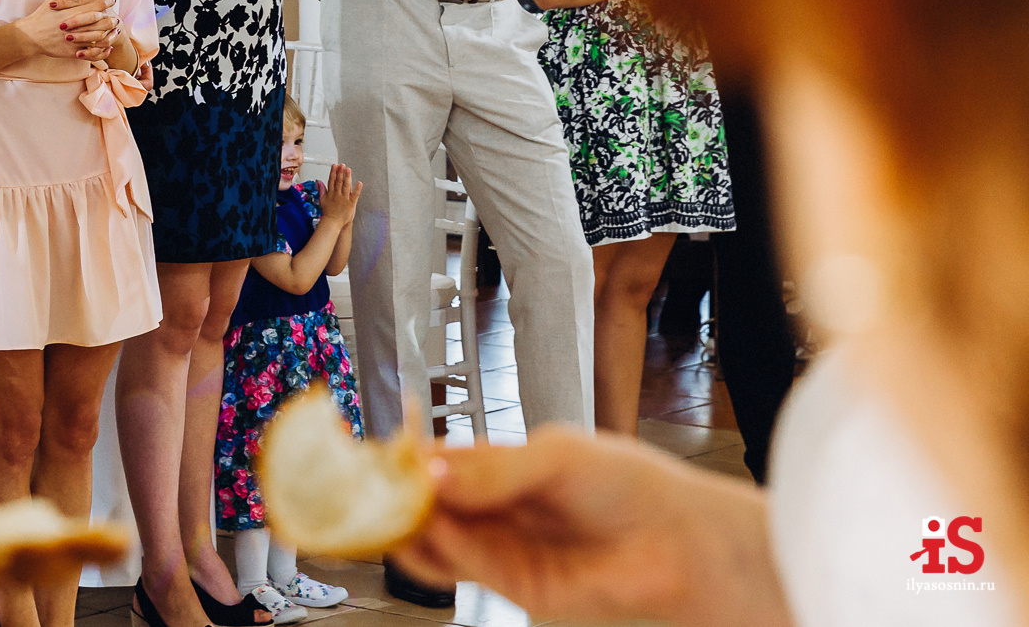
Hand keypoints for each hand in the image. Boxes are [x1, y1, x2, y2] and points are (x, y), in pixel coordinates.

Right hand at [14, 0, 119, 61]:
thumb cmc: (42, 15)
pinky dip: (103, 52)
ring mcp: (75, 41)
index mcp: (72, 12)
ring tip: (115, 31)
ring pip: (100, 39)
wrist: (30, 36)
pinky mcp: (73, 53)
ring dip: (110, 34)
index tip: (111, 0)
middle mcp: (75, 27)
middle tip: (115, 17)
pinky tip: (108, 47)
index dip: (106, 2)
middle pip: (101, 22)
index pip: (96, 5)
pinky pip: (92, 54)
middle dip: (111, 19)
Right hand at [317, 164, 360, 224]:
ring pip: (346, 186)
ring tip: (348, 169)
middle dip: (340, 172)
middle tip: (342, 165)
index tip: (335, 165)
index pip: (332, 180)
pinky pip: (355, 195)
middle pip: (339, 182)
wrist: (333, 223)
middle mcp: (337, 195)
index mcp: (331, 193)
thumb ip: (321, 189)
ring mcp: (344, 199)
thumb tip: (318, 181)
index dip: (333, 172)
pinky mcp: (350, 204)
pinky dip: (357, 189)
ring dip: (347, 177)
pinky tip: (359, 183)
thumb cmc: (328, 212)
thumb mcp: (322, 200)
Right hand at [391, 428, 787, 626]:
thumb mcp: (554, 457)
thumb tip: (428, 469)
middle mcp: (493, 509)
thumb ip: (490, 469)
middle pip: (425, 504)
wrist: (682, 543)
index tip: (366, 454)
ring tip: (388, 509)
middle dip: (391, 497)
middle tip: (360, 487)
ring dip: (406, 527)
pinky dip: (441, 550)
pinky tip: (434, 528)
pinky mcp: (515, 588)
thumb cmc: (629, 485)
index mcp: (499, 467)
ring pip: (434, 542)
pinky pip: (464, 569)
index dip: (400, 458)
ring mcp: (501, 548)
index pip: (434, 461)